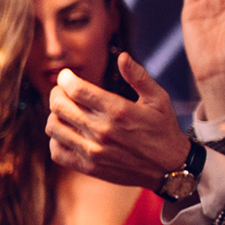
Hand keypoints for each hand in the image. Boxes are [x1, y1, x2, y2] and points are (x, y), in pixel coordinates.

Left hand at [46, 54, 190, 187]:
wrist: (170, 168)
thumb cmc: (163, 129)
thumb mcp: (158, 99)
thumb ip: (138, 77)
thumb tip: (123, 57)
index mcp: (118, 111)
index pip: (76, 90)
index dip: (65, 79)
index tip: (66, 76)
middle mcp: (102, 131)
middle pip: (59, 106)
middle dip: (57, 93)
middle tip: (63, 91)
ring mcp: (93, 151)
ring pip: (54, 127)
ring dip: (55, 115)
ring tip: (66, 111)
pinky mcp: (89, 167)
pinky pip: (57, 152)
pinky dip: (56, 140)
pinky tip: (68, 133)